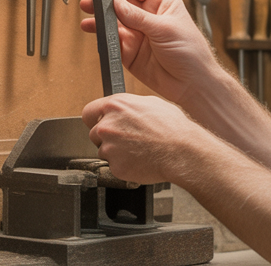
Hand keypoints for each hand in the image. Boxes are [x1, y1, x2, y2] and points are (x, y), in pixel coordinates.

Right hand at [80, 0, 223, 105]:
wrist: (192, 85)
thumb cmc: (191, 54)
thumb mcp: (164, 28)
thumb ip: (137, 16)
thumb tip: (117, 1)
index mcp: (162, 4)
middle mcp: (149, 18)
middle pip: (121, 3)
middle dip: (105, 0)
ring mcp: (139, 35)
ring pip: (114, 22)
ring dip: (100, 19)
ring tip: (88, 17)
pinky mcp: (131, 53)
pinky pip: (113, 42)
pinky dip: (102, 37)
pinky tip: (95, 33)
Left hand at [83, 94, 216, 184]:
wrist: (181, 152)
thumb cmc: (172, 128)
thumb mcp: (151, 103)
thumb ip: (129, 105)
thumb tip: (123, 108)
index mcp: (115, 106)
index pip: (89, 112)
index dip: (95, 119)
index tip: (99, 124)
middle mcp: (107, 126)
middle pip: (94, 134)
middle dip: (107, 138)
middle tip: (127, 140)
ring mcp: (109, 147)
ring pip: (104, 151)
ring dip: (116, 152)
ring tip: (137, 150)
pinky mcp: (115, 166)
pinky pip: (114, 166)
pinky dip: (124, 166)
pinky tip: (139, 160)